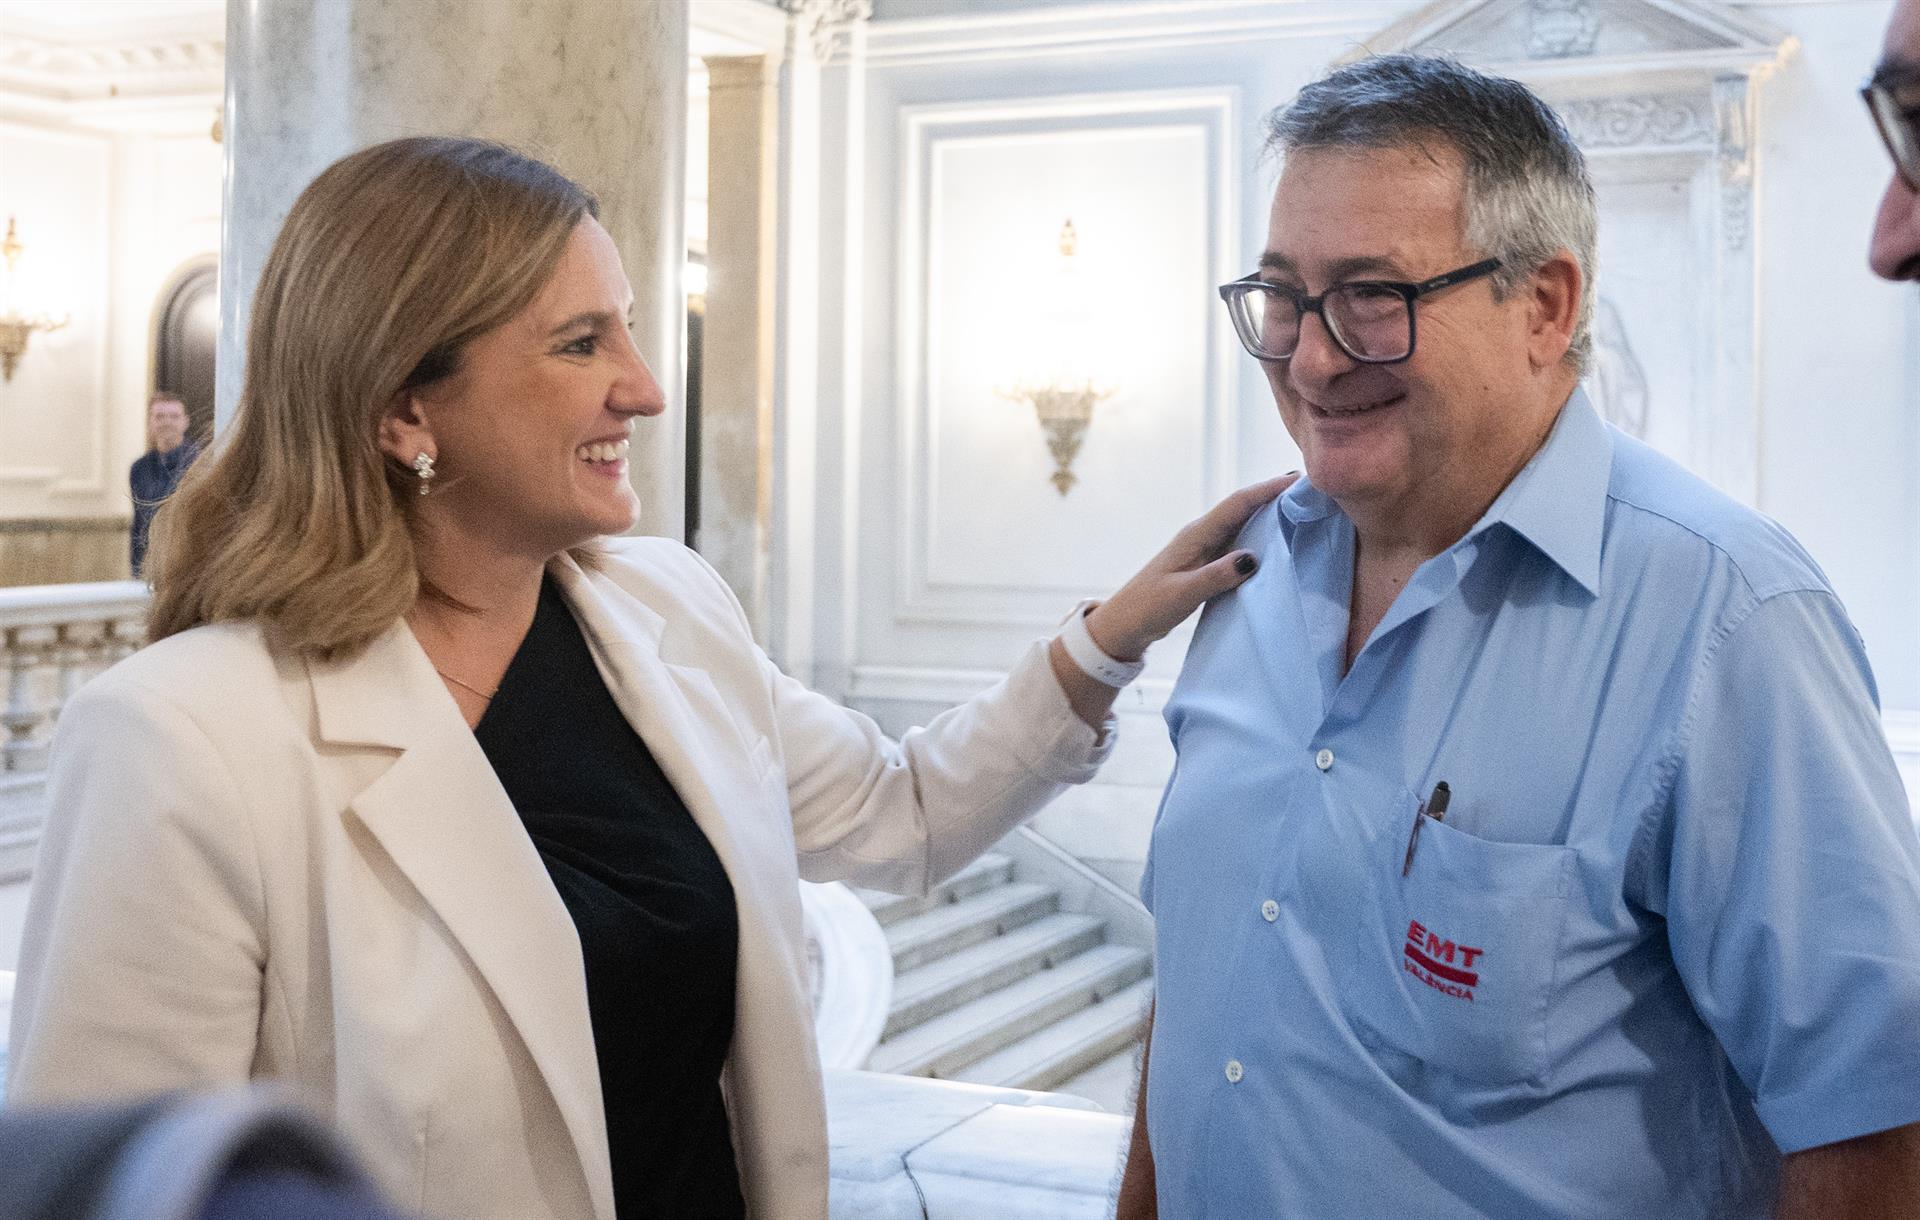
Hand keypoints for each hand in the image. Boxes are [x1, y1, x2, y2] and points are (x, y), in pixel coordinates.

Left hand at [1088, 473, 1297, 659]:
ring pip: (1241, 523)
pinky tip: (1273, 540)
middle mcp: (1201, 535)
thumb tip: (1252, 559)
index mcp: (1195, 535)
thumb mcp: (1183, 593)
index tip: (1297, 479)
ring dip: (1267, 512)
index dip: (1266, 489)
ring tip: (1298, 505)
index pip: (1237, 504)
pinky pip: (1237, 542)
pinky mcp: (1205, 563)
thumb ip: (1216, 577)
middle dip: (1272, 493)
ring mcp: (1203, 548)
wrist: (1125, 623)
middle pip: (1242, 507)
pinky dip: (1257, 535)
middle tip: (1307, 486)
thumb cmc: (1149, 607)